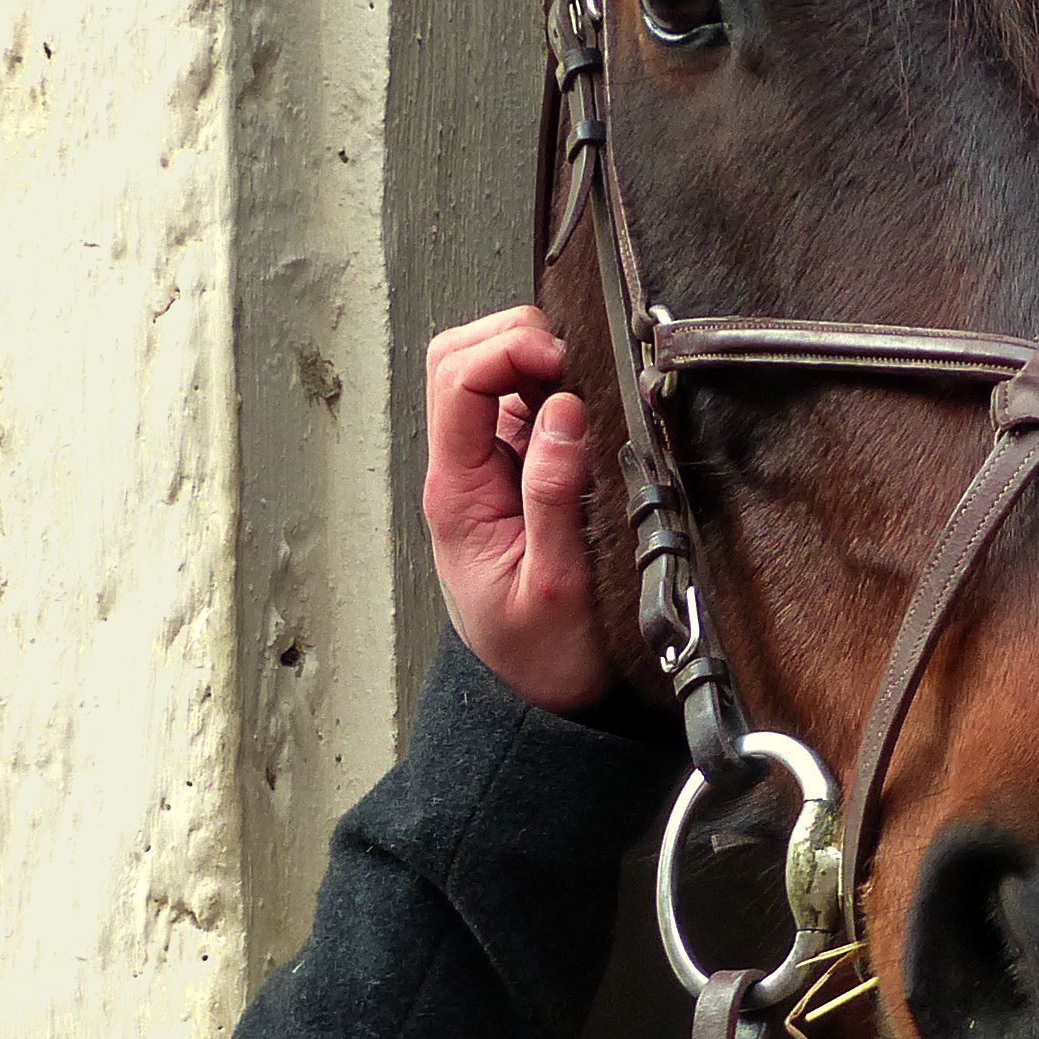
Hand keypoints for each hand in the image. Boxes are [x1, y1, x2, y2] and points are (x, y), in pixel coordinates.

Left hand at [421, 309, 607, 713]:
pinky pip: (518, 403)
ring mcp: (485, 467)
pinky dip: (548, 386)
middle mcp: (462, 471)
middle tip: (574, 368)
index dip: (509, 352)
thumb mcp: (554, 585)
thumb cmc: (542, 654)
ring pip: (483, 369)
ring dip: (530, 359)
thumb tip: (563, 413)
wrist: (537, 699)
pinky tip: (582, 407)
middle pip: (458, 357)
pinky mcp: (514, 472)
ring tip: (581, 388)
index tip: (563, 368)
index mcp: (456, 494)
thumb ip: (552, 496)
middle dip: (515, 339)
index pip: (457, 382)